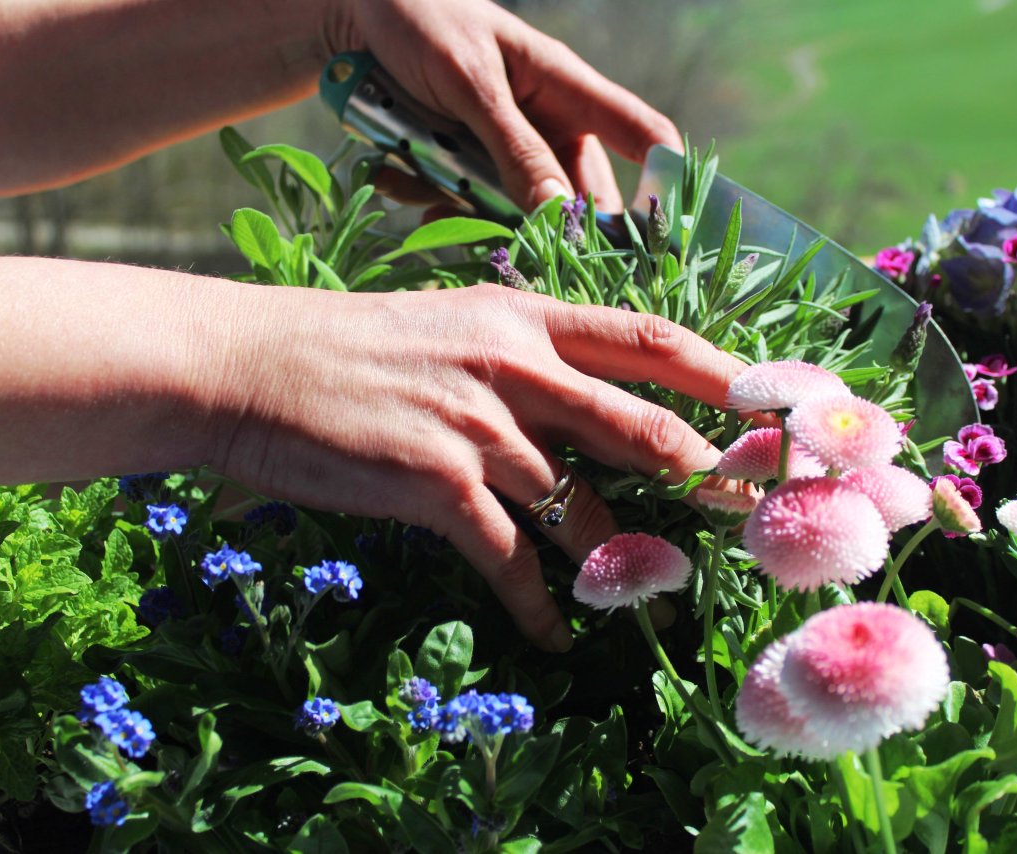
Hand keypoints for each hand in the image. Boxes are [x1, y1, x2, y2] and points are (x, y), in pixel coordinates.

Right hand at [214, 284, 743, 650]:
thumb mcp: (447, 327)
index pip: (647, 337)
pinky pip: (511, 557)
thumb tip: (585, 409)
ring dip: (623, 561)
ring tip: (654, 598)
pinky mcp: (436, 482)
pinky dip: (539, 603)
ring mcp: (477, 425)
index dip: (719, 372)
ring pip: (582, 505)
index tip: (769, 405)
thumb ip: (520, 360)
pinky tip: (554, 635)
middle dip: (705, 475)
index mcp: (521, 317)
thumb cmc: (347, 348)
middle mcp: (512, 364)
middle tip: (750, 514)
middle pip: (640, 426)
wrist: (247, 367)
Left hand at [329, 0, 682, 211]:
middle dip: (554, 227)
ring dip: (480, 216)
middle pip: (581, 196)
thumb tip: (559, 214)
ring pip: (520, 211)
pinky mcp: (468, 166)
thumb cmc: (422, 21)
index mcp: (566, 89)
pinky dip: (439, 206)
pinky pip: (469, 205)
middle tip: (528, 249)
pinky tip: (403, 186)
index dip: (664, 181)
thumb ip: (514, 148)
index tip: (665, 235)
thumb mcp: (469, 82)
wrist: (353, 14)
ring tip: (433, 198)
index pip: (640, 134)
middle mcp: (548, 125)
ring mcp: (508, 150)